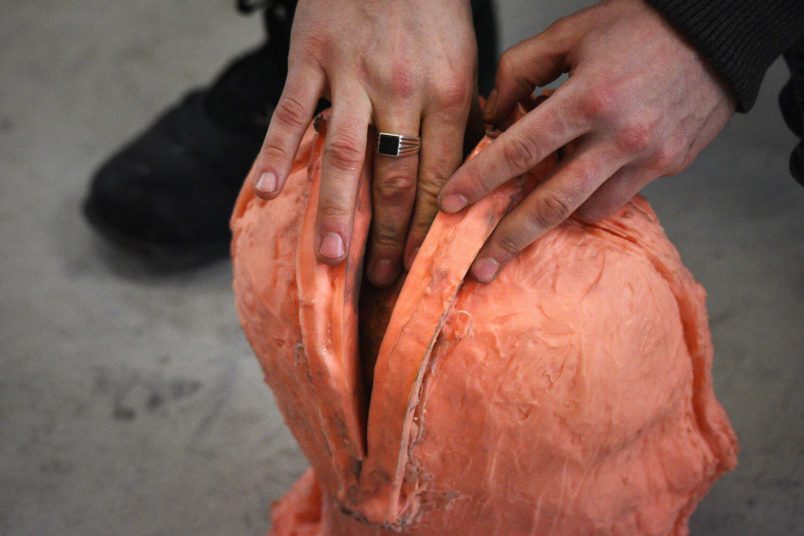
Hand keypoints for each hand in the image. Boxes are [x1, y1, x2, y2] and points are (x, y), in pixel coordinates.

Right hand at [252, 0, 476, 286]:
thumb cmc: (431, 7)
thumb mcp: (464, 58)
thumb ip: (459, 117)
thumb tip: (462, 174)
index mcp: (447, 93)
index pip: (438, 176)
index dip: (427, 226)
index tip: (419, 265)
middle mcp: (401, 90)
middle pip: (394, 177)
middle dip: (387, 234)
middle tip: (379, 278)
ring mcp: (352, 76)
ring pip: (344, 156)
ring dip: (337, 211)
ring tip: (332, 259)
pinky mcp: (311, 59)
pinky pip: (290, 112)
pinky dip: (274, 151)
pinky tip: (265, 190)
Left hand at [437, 0, 735, 282]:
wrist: (717, 32)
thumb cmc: (639, 26)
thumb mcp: (571, 32)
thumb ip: (521, 69)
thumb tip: (493, 114)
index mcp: (587, 98)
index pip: (520, 149)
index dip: (480, 180)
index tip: (451, 206)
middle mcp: (618, 136)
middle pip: (551, 203)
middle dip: (509, 240)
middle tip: (480, 270)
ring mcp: (648, 157)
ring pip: (587, 210)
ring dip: (555, 216)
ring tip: (532, 214)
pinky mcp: (670, 165)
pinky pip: (620, 198)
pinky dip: (594, 198)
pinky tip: (581, 184)